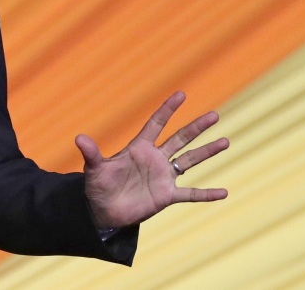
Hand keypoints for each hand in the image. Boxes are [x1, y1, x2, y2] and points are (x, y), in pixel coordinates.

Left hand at [76, 91, 228, 229]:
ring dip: (206, 152)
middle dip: (196, 127)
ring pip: (189, 161)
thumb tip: (79, 138)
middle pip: (180, 139)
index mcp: (139, 148)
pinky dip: (206, 194)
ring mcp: (162, 177)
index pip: (156, 124)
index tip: (181, 94)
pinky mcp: (166, 196)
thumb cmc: (99, 186)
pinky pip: (190, 194)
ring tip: (225, 141)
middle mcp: (154, 159)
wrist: (104, 210)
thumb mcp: (95, 169)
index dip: (168, 109)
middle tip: (214, 115)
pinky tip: (224, 192)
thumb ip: (91, 154)